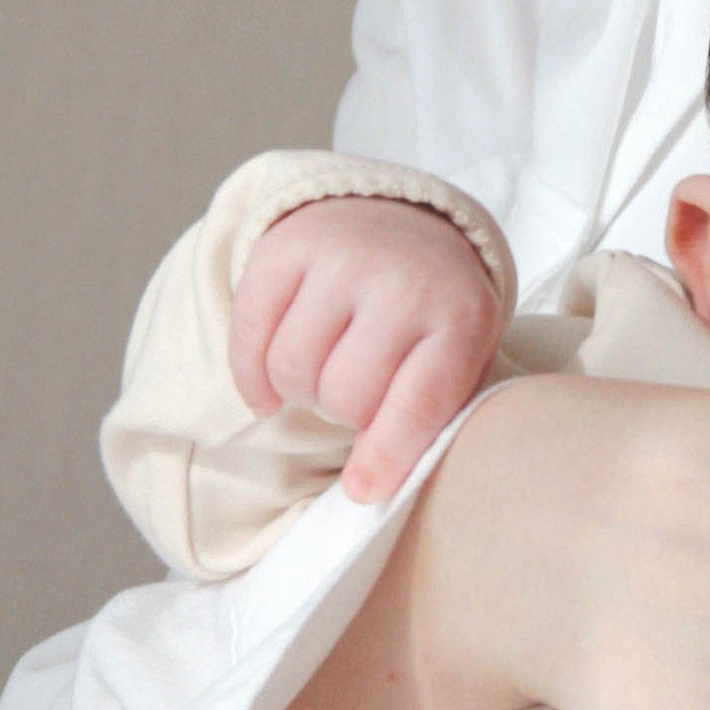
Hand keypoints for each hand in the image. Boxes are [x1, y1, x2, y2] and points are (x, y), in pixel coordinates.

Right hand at [227, 199, 503, 502]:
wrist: (403, 219)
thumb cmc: (430, 313)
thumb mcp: (456, 356)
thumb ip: (423, 418)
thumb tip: (363, 488)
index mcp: (460, 317)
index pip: (419, 402)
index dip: (387, 455)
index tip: (362, 490)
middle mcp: (403, 281)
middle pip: (344, 394)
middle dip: (343, 411)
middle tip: (354, 392)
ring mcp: (343, 258)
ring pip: (291, 368)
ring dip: (299, 390)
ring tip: (323, 374)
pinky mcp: (287, 246)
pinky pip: (248, 334)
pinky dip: (252, 375)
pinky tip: (271, 386)